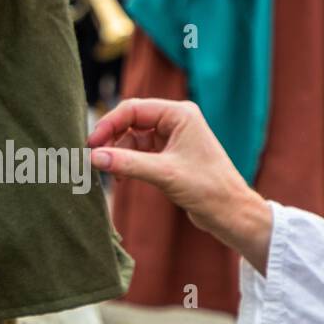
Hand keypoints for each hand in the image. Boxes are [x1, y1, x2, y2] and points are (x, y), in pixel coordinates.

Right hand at [88, 98, 272, 269]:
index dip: (109, 125)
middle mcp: (175, 121)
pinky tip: (120, 176)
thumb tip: (93, 157)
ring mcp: (172, 137)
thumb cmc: (209, 189)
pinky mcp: (168, 154)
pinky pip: (139, 152)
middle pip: (130, 121)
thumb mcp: (164, 174)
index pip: (133, 109)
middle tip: (93, 157)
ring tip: (108, 172)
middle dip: (111, 139)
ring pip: (132, 138)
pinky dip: (127, 162)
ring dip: (118, 153)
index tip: (91, 144)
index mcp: (179, 114)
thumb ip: (127, 163)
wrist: (232, 214)